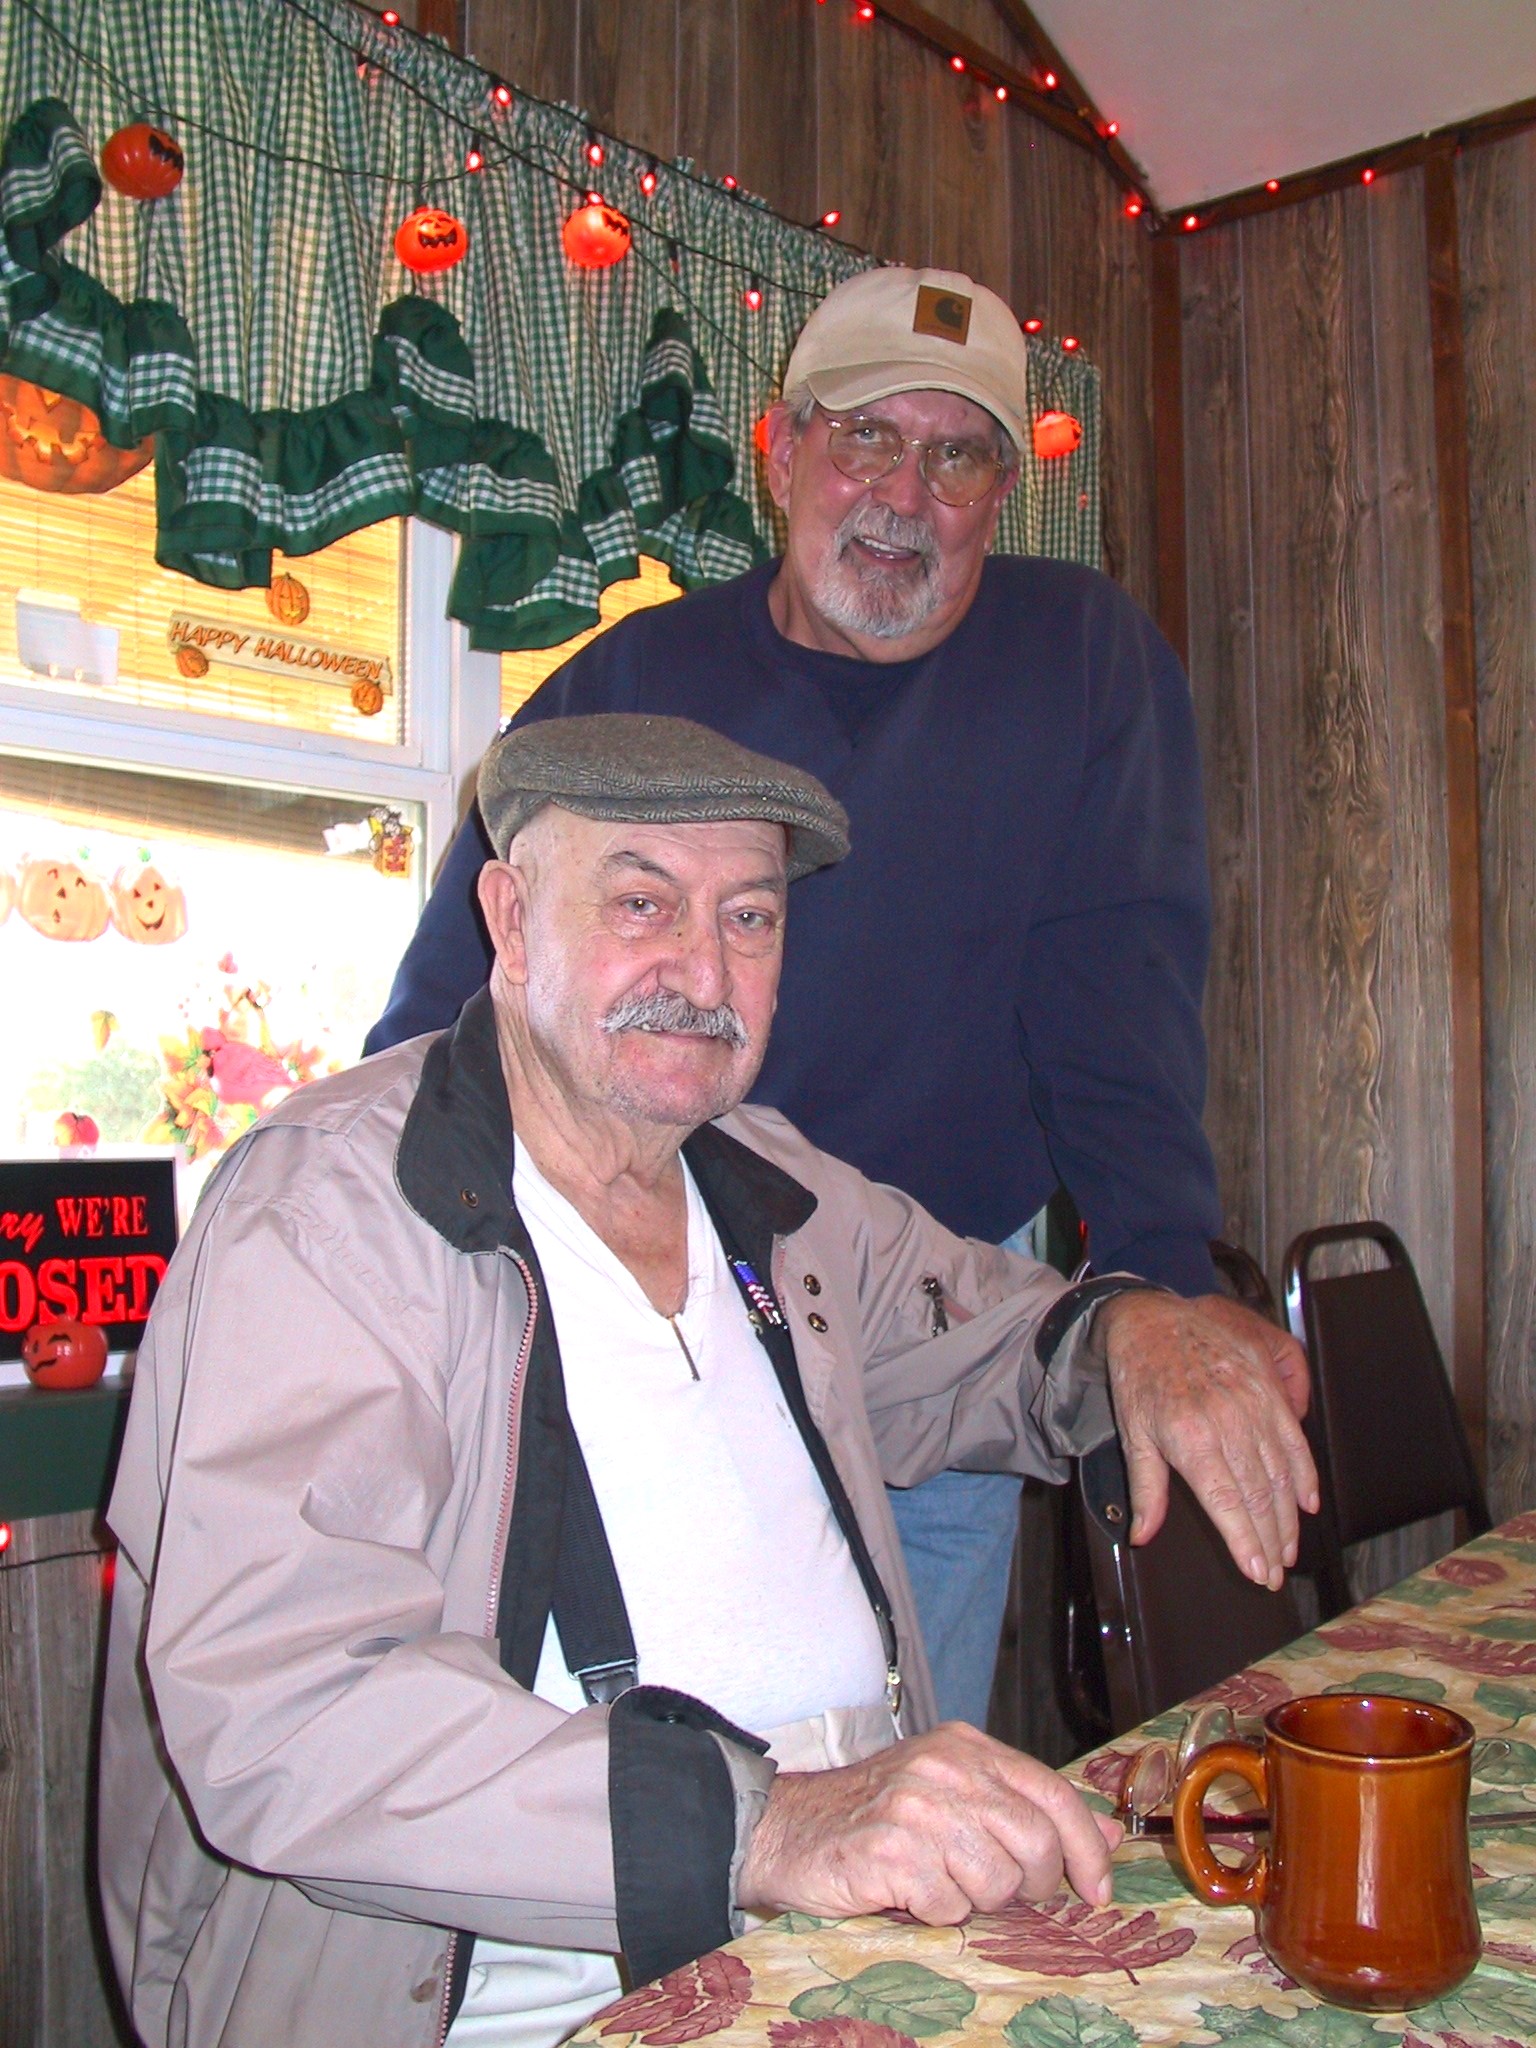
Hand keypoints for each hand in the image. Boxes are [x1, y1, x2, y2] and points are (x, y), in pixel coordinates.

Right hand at [736, 1721, 1121, 1925]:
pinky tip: (905, 1890)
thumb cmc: (874, 1815)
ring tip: (936, 1879)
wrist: (785, 1828)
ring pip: (997, 1882)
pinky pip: (948, 1907)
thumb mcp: (953, 1793)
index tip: (1099, 1890)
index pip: (1052, 1791)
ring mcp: (917, 1808)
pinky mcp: (892, 1851)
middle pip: (1035, 1842)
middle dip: (1030, 1885)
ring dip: (973, 1899)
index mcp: (965, 1746)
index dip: (1087, 1846)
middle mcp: (945, 1768)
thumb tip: (1110, 1835)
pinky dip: (933, 1912)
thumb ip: (1026, 1809)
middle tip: (995, 1890)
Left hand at [1097, 1291, 1319, 1590]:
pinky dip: (1304, 1473)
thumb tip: (1142, 1537)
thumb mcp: (1133, 1434)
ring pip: (1280, 1473)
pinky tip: (1308, 1503)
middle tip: (1275, 1575)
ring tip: (1288, 1550)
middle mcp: (1228, 1422)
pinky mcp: (1268, 1389)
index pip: (1227, 1503)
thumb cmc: (1139, 1377)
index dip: (1246, 1542)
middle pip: (1258, 1495)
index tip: (1259, 1574)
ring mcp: (1253, 1404)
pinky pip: (1294, 1439)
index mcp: (1191, 1437)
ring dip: (1288, 1517)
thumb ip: (1145, 1489)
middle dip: (1270, 1541)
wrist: (1154, 1318)